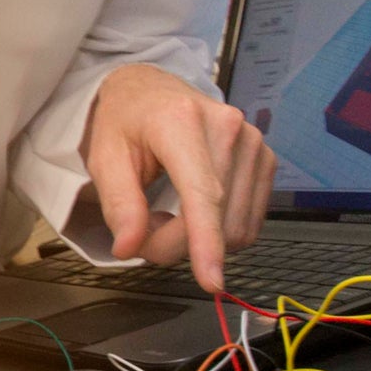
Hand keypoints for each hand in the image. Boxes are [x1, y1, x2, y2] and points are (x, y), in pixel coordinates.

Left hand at [84, 63, 274, 292]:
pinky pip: (250, 221)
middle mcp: (229, 127)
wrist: (151, 89)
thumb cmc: (125, 121)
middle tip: (143, 234)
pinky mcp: (266, 158)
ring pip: (237, 226)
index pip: (203, 192)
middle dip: (178, 244)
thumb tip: (130, 247)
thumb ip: (119, 204)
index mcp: (183, 121)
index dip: (206, 241)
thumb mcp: (105, 157)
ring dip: (200, 240)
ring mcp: (254, 142)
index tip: (211, 281)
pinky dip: (220, 231)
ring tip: (168, 216)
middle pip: (217, 218)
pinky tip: (195, 213)